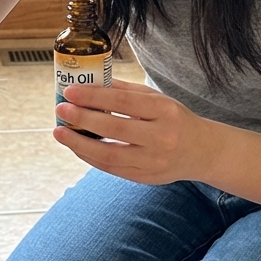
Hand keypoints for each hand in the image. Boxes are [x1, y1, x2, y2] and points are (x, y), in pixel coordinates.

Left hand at [54, 78, 219, 184]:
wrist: (201, 151)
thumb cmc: (173, 119)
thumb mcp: (157, 98)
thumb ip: (125, 91)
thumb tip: (88, 82)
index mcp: (165, 110)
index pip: (123, 101)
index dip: (94, 96)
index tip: (70, 91)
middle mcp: (162, 136)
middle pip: (115, 127)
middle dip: (82, 118)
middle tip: (61, 110)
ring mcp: (153, 161)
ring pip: (109, 154)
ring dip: (79, 143)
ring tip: (60, 132)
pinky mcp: (145, 177)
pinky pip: (111, 168)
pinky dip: (90, 157)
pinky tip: (76, 147)